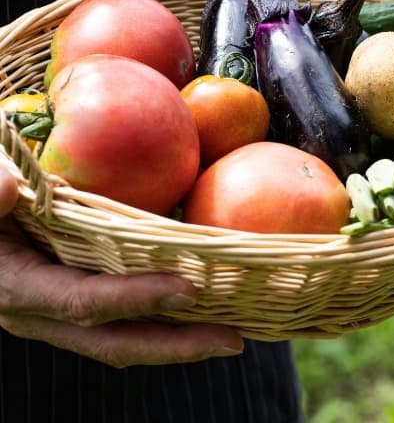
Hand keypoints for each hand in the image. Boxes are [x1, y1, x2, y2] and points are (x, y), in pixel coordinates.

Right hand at [0, 167, 242, 367]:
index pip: (83, 300)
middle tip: (232, 341)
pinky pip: (125, 319)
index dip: (135, 298)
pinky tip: (205, 307)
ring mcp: (61, 314)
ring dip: (177, 338)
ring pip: (123, 337)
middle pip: (114, 340)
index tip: (189, 289)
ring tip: (231, 333)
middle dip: (175, 345)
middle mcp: (40, 314)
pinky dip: (164, 317)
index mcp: (17, 287)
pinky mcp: (78, 302)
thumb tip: (7, 188)